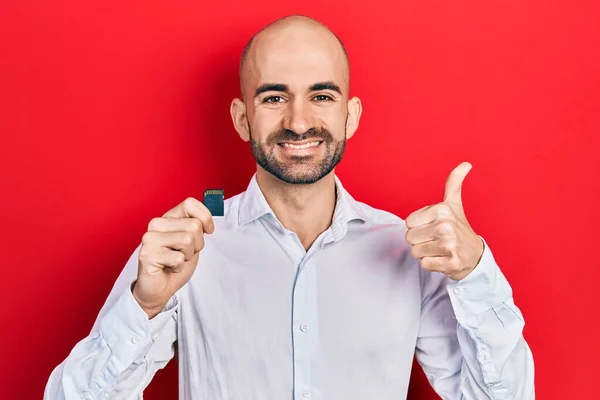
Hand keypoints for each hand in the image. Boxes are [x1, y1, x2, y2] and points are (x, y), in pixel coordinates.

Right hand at [133, 197, 214, 317]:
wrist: (159, 288)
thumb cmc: (176, 263)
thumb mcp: (192, 241)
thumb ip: (198, 226)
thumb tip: (209, 219)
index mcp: (168, 217)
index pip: (190, 203)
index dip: (205, 218)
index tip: (208, 231)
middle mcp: (156, 224)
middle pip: (194, 226)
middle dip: (197, 244)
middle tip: (183, 254)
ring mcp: (149, 238)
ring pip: (187, 240)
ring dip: (187, 256)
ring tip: (175, 261)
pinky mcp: (147, 254)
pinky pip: (178, 258)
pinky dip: (178, 267)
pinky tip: (168, 268)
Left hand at [405, 162, 483, 280]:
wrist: (475, 256)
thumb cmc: (459, 227)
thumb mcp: (454, 204)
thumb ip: (454, 182)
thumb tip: (466, 163)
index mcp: (442, 210)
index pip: (408, 223)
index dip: (418, 227)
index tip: (434, 227)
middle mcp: (446, 226)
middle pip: (409, 238)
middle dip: (421, 241)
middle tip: (437, 240)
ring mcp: (450, 245)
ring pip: (415, 252)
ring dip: (425, 253)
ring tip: (440, 249)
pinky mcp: (451, 263)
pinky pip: (424, 264)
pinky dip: (432, 264)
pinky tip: (443, 259)